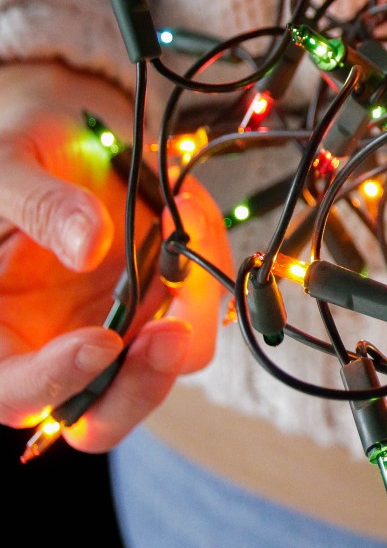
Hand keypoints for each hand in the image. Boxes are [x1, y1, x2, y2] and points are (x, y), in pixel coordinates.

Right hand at [0, 62, 229, 451]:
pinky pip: (199, 306)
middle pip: (101, 418)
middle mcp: (56, 349)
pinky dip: (207, 268)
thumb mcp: (9, 165)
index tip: (100, 342)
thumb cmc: (21, 152)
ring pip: (167, 365)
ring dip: (191, 306)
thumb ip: (38, 205)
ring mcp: (118, 330)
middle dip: (142, 385)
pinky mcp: (164, 302)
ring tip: (184, 218)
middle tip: (172, 332)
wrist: (70, 129)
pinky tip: (190, 212)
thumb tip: (87, 244)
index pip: (13, 393)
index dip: (54, 383)